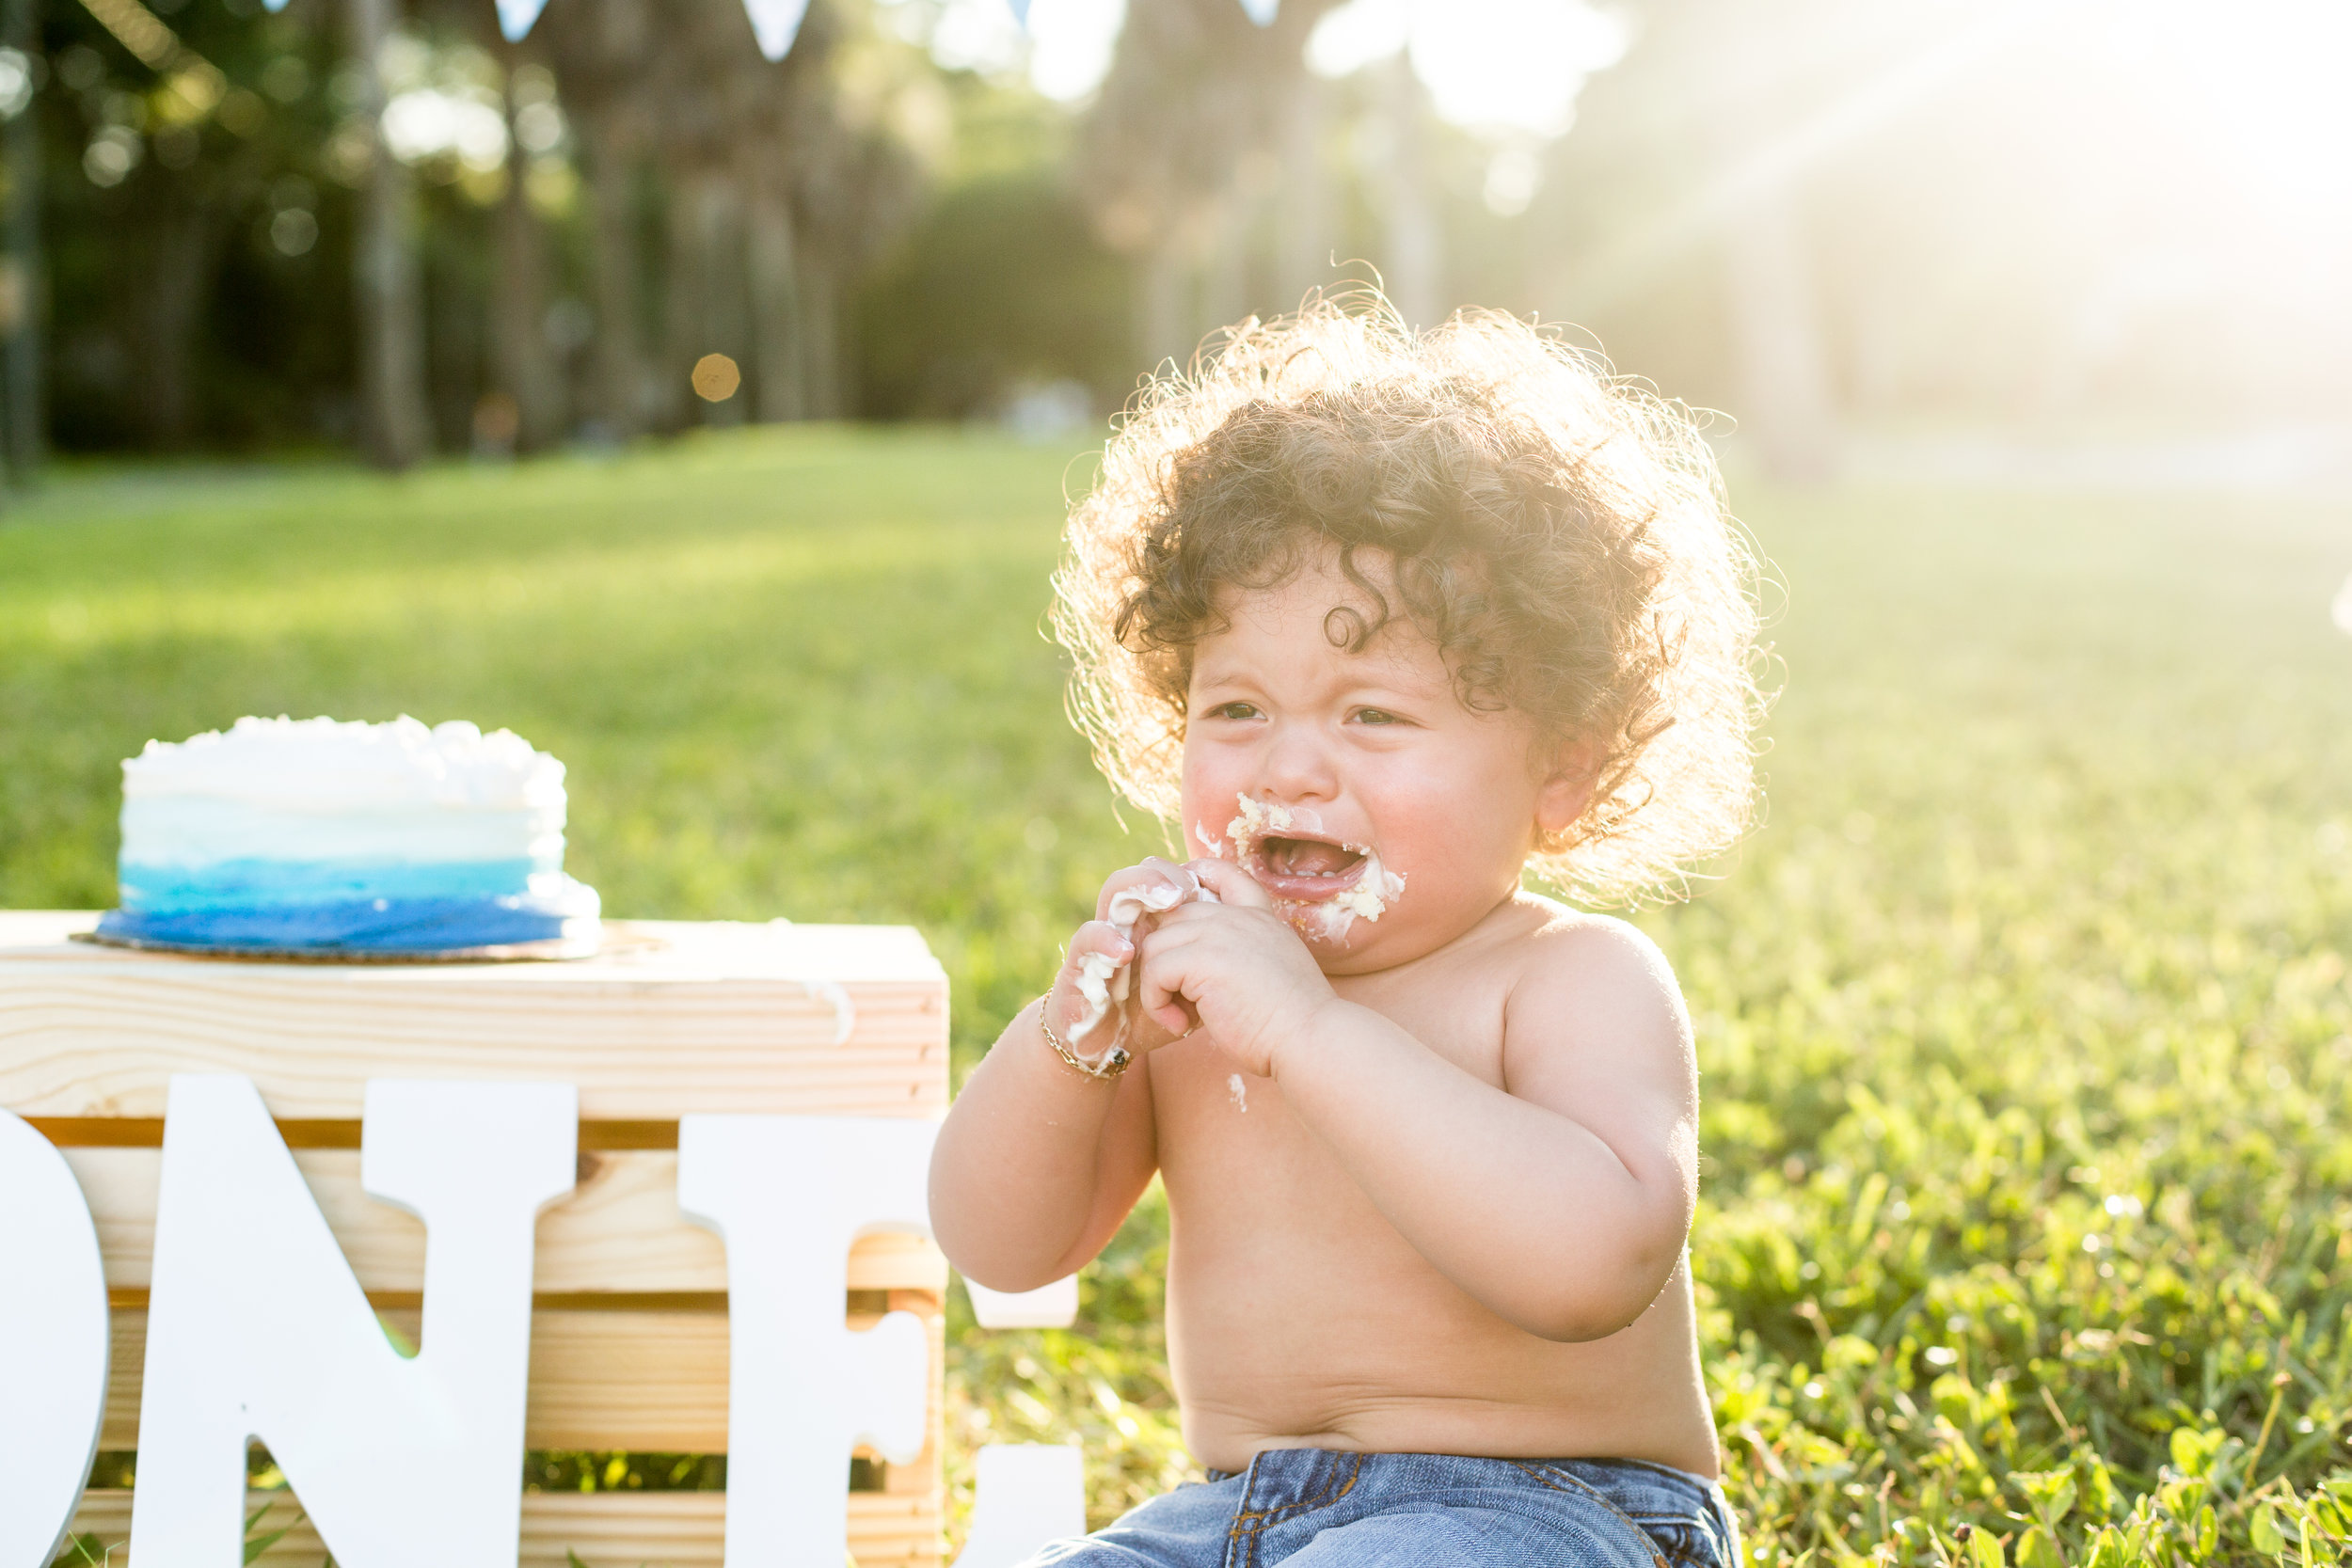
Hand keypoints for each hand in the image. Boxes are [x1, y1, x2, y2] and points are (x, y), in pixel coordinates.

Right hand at [1045, 857, 1219, 1060]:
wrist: (1108, 1047)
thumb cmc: (1157, 1014)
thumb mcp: (1202, 990)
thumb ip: (1220, 966)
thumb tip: (1255, 954)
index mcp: (1166, 921)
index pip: (1181, 878)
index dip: (1198, 871)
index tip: (1213, 882)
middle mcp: (1136, 919)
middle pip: (1149, 873)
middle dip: (1169, 873)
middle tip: (1187, 887)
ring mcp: (1107, 934)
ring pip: (1116, 890)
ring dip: (1139, 888)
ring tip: (1163, 901)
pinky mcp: (1080, 961)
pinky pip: (1087, 938)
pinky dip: (1105, 940)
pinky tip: (1124, 952)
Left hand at [1131, 858, 1339, 1076]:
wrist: (1310, 1038)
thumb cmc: (1294, 1023)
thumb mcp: (1275, 971)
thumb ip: (1246, 955)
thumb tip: (1209, 971)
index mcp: (1260, 918)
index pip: (1223, 874)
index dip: (1193, 881)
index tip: (1179, 914)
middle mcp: (1239, 917)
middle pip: (1174, 917)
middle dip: (1166, 957)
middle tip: (1183, 1000)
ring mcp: (1220, 932)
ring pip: (1156, 944)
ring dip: (1157, 985)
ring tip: (1181, 1017)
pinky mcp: (1202, 959)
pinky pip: (1154, 971)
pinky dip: (1156, 1003)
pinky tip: (1180, 1025)